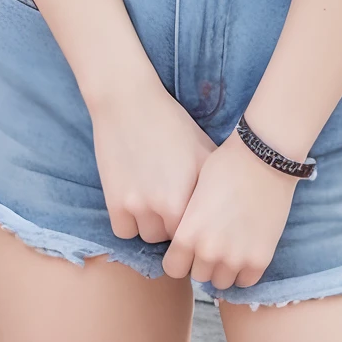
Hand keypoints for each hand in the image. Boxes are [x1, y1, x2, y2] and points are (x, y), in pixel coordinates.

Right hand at [89, 81, 216, 243]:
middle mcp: (165, 205)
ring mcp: (138, 205)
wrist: (129, 103)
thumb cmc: (171, 124)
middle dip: (172, 224)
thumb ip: (215, 184)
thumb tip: (227, 209)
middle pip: (172, 238)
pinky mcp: (114, 202)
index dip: (195, 224)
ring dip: (150, 224)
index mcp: (191, 195)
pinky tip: (134, 201)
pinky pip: (124, 232)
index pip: (197, 232)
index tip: (193, 214)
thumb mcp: (203, 150)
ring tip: (152, 200)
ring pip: (147, 236)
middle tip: (171, 204)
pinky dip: (129, 222)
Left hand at [162, 130, 298, 287]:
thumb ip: (188, 223)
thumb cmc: (226, 165)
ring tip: (232, 245)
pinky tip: (247, 248)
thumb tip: (185, 240)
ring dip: (225, 268)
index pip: (173, 268)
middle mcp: (209, 252)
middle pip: (198, 275)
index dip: (180, 257)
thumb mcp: (194, 192)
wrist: (263, 157)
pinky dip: (245, 269)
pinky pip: (246, 281)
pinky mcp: (260, 259)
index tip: (188, 247)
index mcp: (187, 234)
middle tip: (214, 241)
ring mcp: (236, 258)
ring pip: (222, 282)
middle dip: (203, 261)